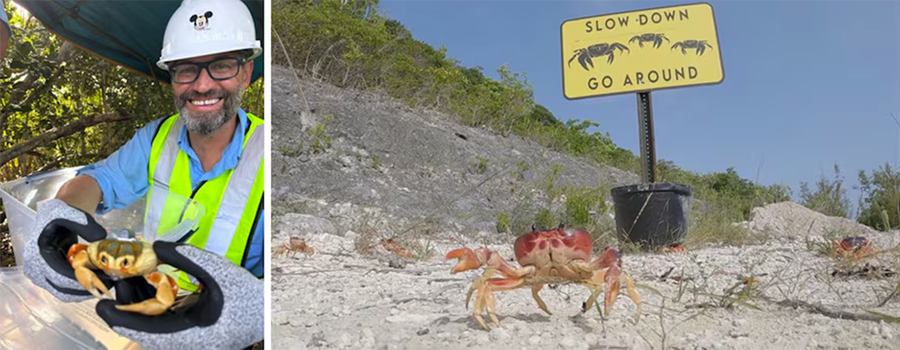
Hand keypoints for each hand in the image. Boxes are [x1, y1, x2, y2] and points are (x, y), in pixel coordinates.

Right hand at [22, 198, 115, 301]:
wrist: (53, 219)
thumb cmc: (60, 216)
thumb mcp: (71, 213)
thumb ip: (85, 225)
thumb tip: (101, 238)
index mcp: (37, 255)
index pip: (60, 275)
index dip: (83, 280)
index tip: (104, 279)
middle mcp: (35, 270)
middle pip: (63, 289)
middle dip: (88, 288)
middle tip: (111, 284)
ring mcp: (41, 278)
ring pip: (65, 293)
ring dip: (86, 291)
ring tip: (107, 283)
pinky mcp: (50, 280)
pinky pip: (67, 290)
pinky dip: (83, 288)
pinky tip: (99, 281)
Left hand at [96, 241, 263, 349]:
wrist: (266, 313)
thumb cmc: (246, 295)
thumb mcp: (217, 271)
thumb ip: (186, 257)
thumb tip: (156, 246)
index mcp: (185, 334)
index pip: (141, 328)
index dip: (117, 316)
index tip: (100, 303)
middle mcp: (181, 344)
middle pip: (142, 329)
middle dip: (127, 305)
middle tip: (116, 281)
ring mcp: (185, 344)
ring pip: (150, 329)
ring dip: (139, 306)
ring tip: (131, 280)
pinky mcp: (188, 339)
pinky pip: (162, 327)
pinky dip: (153, 310)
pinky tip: (152, 289)